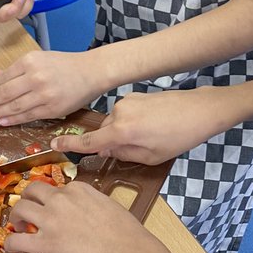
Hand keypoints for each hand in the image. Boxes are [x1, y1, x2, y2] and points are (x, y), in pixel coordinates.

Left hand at [0, 49, 105, 123]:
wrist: (91, 71)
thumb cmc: (64, 64)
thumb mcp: (39, 58)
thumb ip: (17, 69)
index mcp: (30, 62)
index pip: (3, 78)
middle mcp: (36, 77)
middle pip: (4, 94)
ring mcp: (44, 94)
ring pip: (14, 107)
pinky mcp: (52, 108)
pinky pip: (28, 116)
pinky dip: (13, 119)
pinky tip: (3, 120)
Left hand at [5, 179, 151, 252]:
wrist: (125, 252)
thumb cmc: (126, 232)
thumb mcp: (109, 205)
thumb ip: (91, 203)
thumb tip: (86, 213)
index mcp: (78, 189)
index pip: (58, 188)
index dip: (53, 199)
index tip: (54, 208)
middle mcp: (60, 199)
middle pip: (32, 190)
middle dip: (28, 198)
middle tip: (28, 211)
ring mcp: (49, 220)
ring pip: (20, 208)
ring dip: (16, 217)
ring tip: (19, 226)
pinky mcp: (44, 244)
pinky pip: (17, 239)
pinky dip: (11, 243)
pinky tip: (13, 247)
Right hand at [51, 86, 229, 164]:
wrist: (199, 110)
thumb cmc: (178, 137)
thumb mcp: (151, 156)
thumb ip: (124, 154)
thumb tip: (106, 150)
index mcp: (122, 131)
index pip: (89, 140)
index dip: (70, 145)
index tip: (53, 145)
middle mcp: (119, 113)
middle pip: (104, 132)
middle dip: (114, 142)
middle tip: (139, 149)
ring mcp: (126, 101)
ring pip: (115, 123)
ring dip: (124, 132)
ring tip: (151, 135)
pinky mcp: (134, 95)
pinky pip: (124, 113)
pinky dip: (132, 121)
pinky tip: (153, 124)